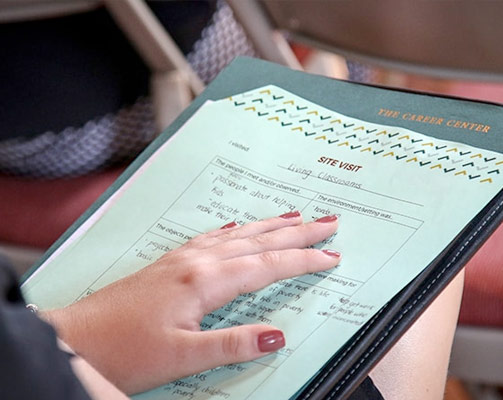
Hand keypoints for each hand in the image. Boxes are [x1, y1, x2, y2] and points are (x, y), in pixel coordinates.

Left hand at [44, 212, 339, 393]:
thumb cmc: (125, 349)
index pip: (266, 266)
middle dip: (296, 234)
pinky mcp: (171, 263)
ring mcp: (182, 258)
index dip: (302, 261)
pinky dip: (234, 230)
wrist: (77, 336)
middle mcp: (197, 262)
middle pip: (258, 242)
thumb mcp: (181, 356)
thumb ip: (231, 344)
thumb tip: (277, 335)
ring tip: (295, 217)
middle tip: (328, 222)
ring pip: (237, 235)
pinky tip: (237, 226)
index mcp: (204, 281)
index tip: (331, 256)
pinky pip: (212, 238)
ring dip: (269, 226)